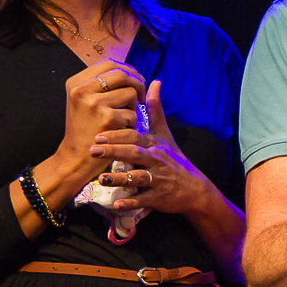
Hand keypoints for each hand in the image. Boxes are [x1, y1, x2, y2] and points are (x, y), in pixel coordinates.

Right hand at [54, 59, 146, 182]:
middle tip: (141, 96)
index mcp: (76, 83)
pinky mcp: (106, 119)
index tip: (136, 79)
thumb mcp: (84, 101)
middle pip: (122, 74)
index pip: (109, 64)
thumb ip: (101, 83)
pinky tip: (122, 130)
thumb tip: (130, 69)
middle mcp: (81, 90)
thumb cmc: (86, 127)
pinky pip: (132, 113)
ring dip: (134, 106)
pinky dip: (132, 123)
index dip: (127, 69)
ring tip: (125, 117)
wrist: (76, 157)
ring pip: (131, 93)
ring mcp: (93, 104)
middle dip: (138, 83)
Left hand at [89, 80, 211, 216]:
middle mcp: (156, 160)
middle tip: (93, 150)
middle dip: (114, 152)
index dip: (117, 135)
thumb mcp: (165, 134)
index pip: (135, 137)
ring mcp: (158, 180)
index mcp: (154, 145)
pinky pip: (143, 201)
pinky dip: (131, 203)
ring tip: (102, 178)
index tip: (98, 135)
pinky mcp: (159, 198)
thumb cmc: (174, 160)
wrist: (194, 188)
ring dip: (120, 179)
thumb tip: (154, 82)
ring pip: (138, 178)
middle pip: (134, 154)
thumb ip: (156, 110)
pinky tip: (117, 205)